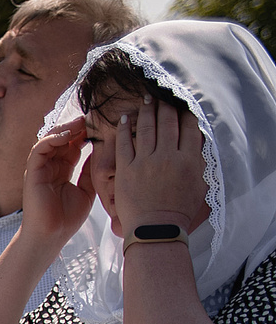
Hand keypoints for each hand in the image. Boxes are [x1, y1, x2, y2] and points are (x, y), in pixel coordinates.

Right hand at [22, 121, 96, 244]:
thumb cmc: (67, 219)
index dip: (86, 133)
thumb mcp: (87, 190)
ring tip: (81, 121)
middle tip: (94, 116)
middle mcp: (50, 167)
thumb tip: (103, 152)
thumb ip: (91, 171)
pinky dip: (52, 139)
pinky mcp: (32, 173)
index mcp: (63, 170)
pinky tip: (68, 134)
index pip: (73, 145)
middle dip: (78, 126)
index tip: (102, 124)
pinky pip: (40, 149)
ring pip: (50, 139)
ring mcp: (40, 169)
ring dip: (66, 129)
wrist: (51, 236)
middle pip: (63, 139)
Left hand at [115, 96, 210, 236]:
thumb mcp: (198, 184)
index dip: (185, 112)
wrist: (156, 229)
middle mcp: (168, 156)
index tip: (181, 102)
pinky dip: (125, 128)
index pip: (189, 127)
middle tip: (161, 95)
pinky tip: (125, 118)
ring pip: (147, 129)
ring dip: (146, 111)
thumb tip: (195, 143)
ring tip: (145, 99)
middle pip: (168, 123)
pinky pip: (125, 143)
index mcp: (188, 159)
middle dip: (165, 106)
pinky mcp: (127, 169)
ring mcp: (146, 162)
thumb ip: (196, 161)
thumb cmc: (179, 210)